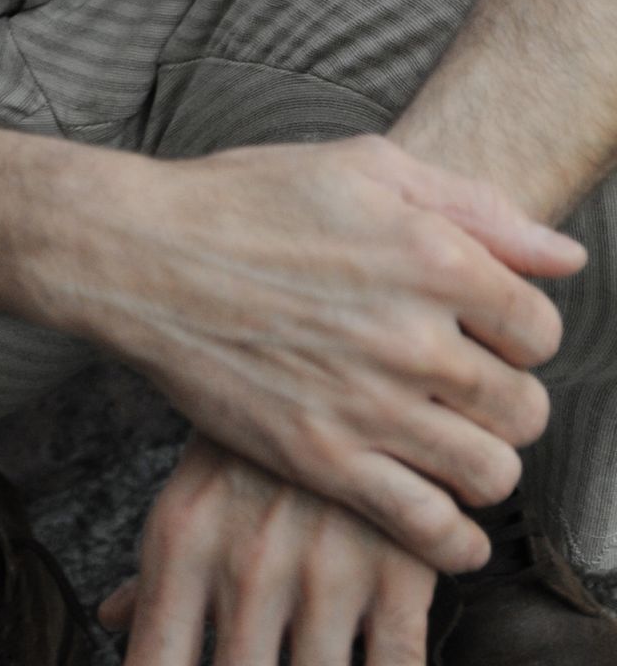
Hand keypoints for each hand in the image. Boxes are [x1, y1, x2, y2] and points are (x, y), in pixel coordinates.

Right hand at [32, 134, 582, 570]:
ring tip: (453, 441)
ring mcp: (368, 404)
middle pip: (524, 405)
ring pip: (490, 471)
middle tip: (468, 387)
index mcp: (431, 256)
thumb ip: (474, 206)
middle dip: (507, 398)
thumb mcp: (365, 166)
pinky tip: (447, 523)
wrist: (143, 254)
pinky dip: (454, 539)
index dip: (520, 330)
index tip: (486, 331)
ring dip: (485, 462)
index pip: (540, 328)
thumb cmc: (250, 199)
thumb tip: (564, 256)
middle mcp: (412, 335)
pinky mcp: (322, 458)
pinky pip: (427, 527)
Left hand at [98, 434, 438, 665]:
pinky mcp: (403, 567)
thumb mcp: (191, 485)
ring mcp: (328, 569)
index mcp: (182, 547)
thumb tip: (115, 621)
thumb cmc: (250, 423)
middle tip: (254, 650)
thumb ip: (153, 573)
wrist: (330, 328)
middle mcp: (247, 566)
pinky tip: (377, 656)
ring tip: (311, 647)